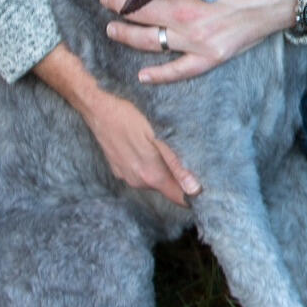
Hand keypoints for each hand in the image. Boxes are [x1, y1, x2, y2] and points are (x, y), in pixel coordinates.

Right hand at [34, 42, 199, 206]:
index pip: (179, 197)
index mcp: (150, 175)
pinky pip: (141, 171)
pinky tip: (152, 147)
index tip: (207, 184)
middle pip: (168, 187)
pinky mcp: (119, 168)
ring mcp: (126, 176)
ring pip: (155, 179)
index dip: (193, 193)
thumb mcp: (158, 137)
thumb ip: (176, 164)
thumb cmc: (129, 117)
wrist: (98, 109)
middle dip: (181, 178)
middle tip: (195, 158)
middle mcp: (138, 181)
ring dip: (165, 169)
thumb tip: (194, 190)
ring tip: (172, 149)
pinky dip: (150, 163)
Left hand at [99, 0, 306, 84]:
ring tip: (111, 28)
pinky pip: (179, 70)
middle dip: (115, 2)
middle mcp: (184, 11)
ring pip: (148, 40)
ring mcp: (196, 37)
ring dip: (124, 34)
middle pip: (137, 9)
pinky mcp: (211, 55)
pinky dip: (159, 75)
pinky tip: (142, 76)